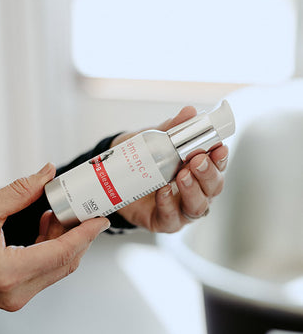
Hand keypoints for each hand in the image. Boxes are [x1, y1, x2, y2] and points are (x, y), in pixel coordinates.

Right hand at [0, 164, 109, 310]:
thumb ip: (20, 191)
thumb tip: (47, 174)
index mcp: (9, 273)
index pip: (62, 252)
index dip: (86, 234)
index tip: (101, 219)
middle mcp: (16, 292)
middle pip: (64, 263)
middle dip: (78, 235)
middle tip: (83, 210)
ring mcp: (14, 297)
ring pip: (55, 268)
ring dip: (63, 241)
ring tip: (56, 213)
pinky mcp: (12, 294)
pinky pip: (42, 272)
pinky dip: (49, 249)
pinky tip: (44, 226)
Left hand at [111, 106, 228, 232]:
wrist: (112, 178)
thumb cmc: (141, 160)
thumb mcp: (155, 140)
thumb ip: (172, 128)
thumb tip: (189, 112)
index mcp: (198, 172)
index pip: (217, 167)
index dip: (221, 158)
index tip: (218, 147)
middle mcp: (195, 193)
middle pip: (213, 189)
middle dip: (207, 174)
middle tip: (197, 160)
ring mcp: (180, 210)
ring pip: (197, 207)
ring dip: (192, 190)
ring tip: (182, 175)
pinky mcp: (163, 222)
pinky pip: (171, 218)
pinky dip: (168, 204)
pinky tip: (164, 191)